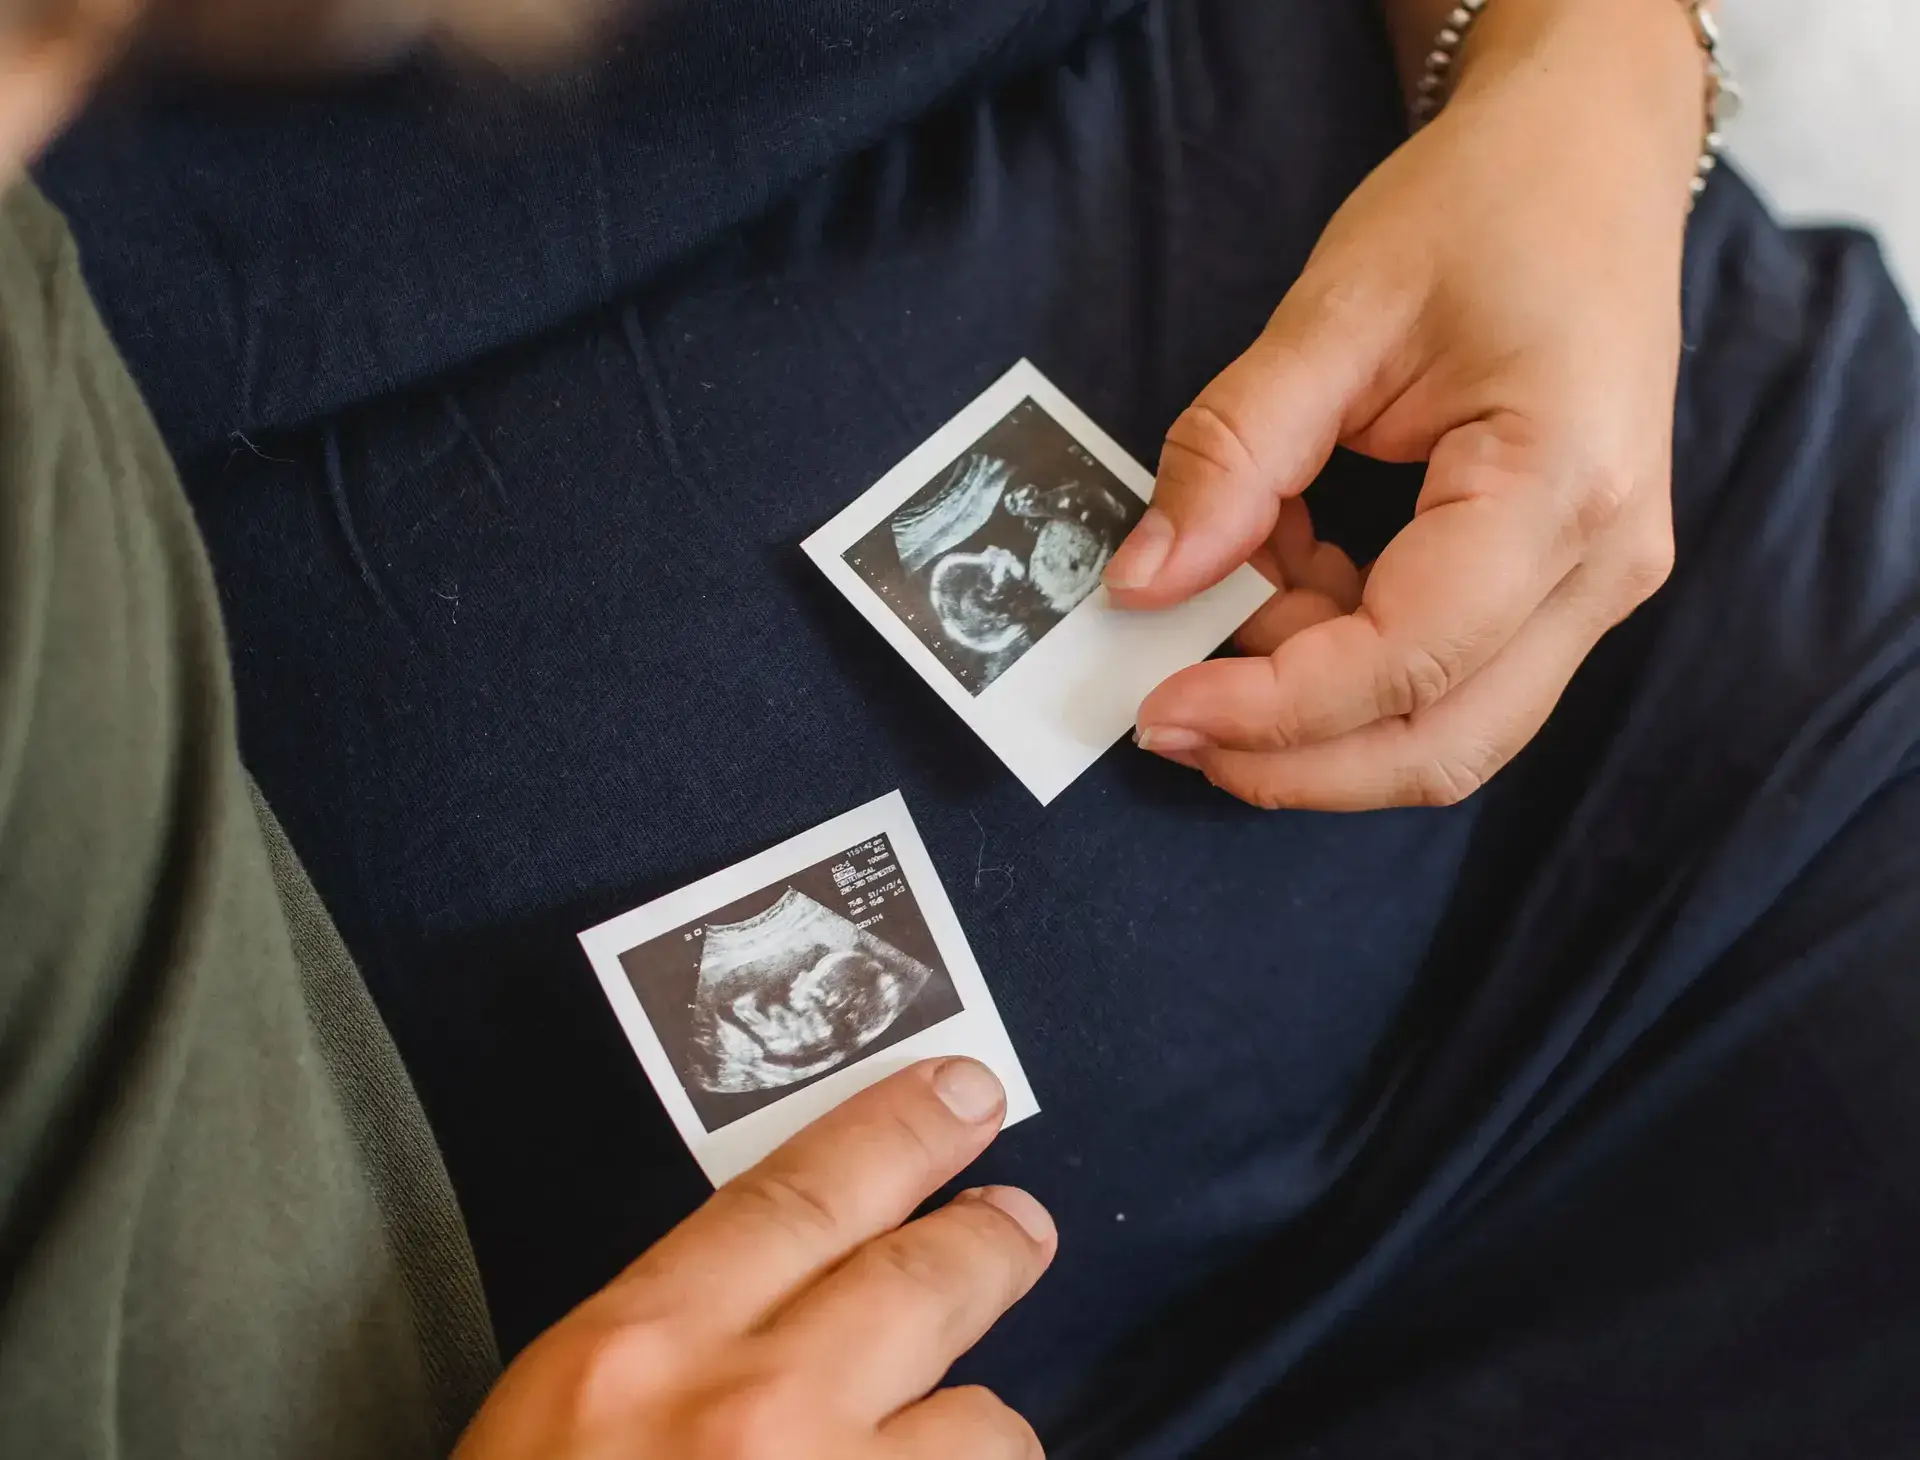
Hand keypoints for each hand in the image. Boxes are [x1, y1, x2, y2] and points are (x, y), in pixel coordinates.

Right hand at [453, 1059, 1053, 1459]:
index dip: (899, 1132)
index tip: (964, 1095)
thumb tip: (812, 1283)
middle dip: (988, 1244)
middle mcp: (749, 1420)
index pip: (800, 1196)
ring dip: (976, 1442)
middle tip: (1018, 1224)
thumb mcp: (564, 1419)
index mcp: (635, 1356)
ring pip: (985, 1432)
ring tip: (943, 1452)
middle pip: (923, 1284)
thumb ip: (680, 1339)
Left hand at [1107, 0, 1705, 810]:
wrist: (1589, 160)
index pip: (1404, 661)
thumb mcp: (1334, 311)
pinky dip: (1344, 658)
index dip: (1270, 710)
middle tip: (1167, 718)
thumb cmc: (1484, 208)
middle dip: (1290, 759)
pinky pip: (1447, 675)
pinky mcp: (1562, 585)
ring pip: (1444, 727)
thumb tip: (1140, 584)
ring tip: (1235, 587)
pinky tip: (1290, 570)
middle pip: (1440, 745)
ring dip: (1314, 704)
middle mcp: (1606, 563)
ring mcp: (1597, 584)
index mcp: (1565, 485)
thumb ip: (1232, 455)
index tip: (1155, 707)